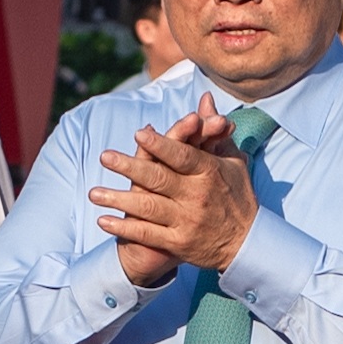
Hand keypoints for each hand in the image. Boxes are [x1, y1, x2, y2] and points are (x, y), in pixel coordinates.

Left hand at [89, 106, 258, 287]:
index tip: (138, 134)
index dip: (161, 145)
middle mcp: (197, 196)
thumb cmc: (237, 196)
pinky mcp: (178, 243)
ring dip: (119, 200)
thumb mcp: (231, 161)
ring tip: (94, 193)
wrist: (247, 244)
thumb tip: (204, 99)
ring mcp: (186, 221)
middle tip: (105, 157)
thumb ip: (212, 131)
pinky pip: (147, 234)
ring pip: (148, 207)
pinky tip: (104, 221)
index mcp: (210, 173)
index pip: (182, 156)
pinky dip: (125, 228)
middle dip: (130, 167)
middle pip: (159, 179)